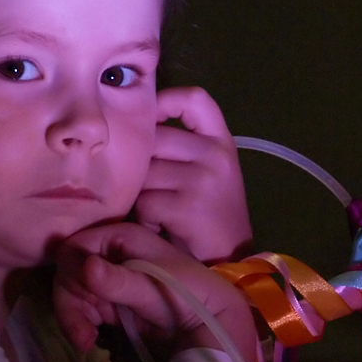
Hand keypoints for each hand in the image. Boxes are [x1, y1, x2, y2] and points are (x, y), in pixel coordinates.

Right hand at [52, 223, 257, 361]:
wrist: (210, 320)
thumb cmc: (185, 296)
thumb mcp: (150, 289)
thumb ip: (116, 280)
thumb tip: (85, 266)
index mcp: (121, 236)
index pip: (74, 247)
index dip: (70, 273)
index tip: (79, 298)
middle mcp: (112, 253)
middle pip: (70, 272)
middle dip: (70, 302)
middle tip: (80, 334)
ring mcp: (112, 276)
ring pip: (75, 292)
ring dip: (74, 317)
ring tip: (85, 342)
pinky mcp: (113, 299)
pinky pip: (87, 307)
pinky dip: (83, 323)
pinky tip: (89, 340)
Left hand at [134, 87, 252, 263]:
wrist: (230, 263)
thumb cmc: (211, 217)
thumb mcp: (209, 173)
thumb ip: (182, 148)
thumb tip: (131, 129)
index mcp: (222, 142)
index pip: (195, 98)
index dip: (165, 101)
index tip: (150, 118)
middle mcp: (216, 155)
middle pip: (155, 137)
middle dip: (141, 163)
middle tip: (147, 187)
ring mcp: (203, 179)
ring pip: (144, 172)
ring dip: (140, 194)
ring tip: (154, 211)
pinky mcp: (187, 206)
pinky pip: (145, 201)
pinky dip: (145, 218)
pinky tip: (158, 227)